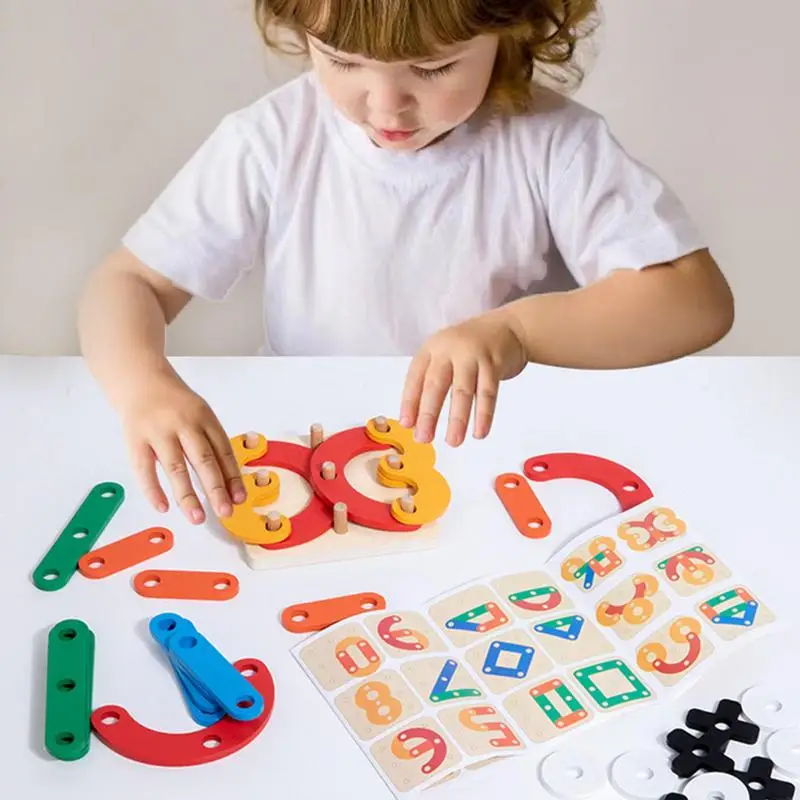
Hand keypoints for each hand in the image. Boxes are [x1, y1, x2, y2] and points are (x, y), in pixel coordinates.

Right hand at [119, 372, 245, 523]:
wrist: (140, 380)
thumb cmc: (175, 404)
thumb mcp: (199, 415)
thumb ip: (210, 443)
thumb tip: (227, 483)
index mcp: (204, 418)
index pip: (223, 451)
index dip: (233, 476)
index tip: (240, 499)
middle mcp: (183, 424)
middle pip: (203, 460)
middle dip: (216, 489)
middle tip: (225, 512)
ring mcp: (158, 431)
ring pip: (175, 467)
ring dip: (187, 495)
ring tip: (197, 518)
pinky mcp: (135, 439)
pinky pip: (144, 469)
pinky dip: (153, 490)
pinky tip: (163, 507)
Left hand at [399, 310, 527, 445]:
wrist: (508, 327)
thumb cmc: (471, 347)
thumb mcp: (446, 355)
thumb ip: (432, 381)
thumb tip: (417, 420)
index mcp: (431, 349)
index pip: (415, 378)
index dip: (409, 402)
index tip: (406, 424)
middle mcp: (449, 350)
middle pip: (436, 385)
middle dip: (429, 414)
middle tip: (424, 438)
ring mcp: (472, 355)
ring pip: (462, 391)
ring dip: (457, 419)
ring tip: (453, 441)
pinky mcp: (494, 363)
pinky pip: (488, 393)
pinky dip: (484, 415)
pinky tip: (480, 432)